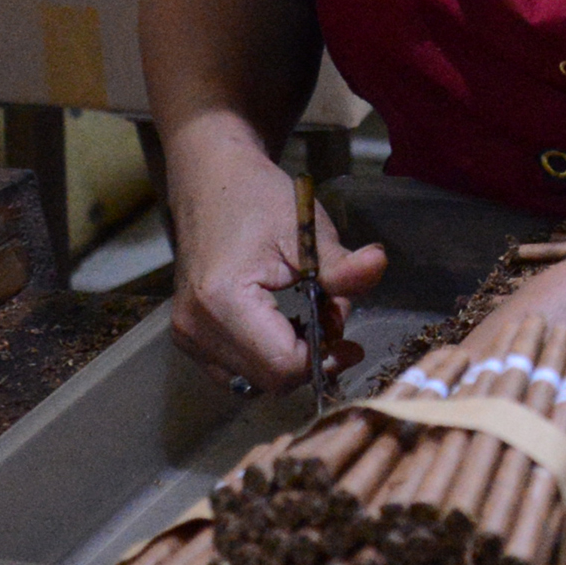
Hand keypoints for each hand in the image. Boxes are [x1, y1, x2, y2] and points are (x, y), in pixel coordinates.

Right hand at [166, 140, 384, 392]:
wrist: (211, 183)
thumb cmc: (259, 201)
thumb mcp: (308, 229)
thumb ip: (342, 266)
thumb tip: (379, 265)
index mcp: (222, 302)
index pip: (282, 366)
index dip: (324, 360)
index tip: (352, 342)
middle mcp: (195, 328)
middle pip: (269, 381)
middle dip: (311, 357)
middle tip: (331, 316)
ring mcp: (186, 336)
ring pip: (254, 381)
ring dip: (290, 359)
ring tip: (308, 315)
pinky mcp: (188, 338)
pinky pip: (237, 370)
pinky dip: (267, 356)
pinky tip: (283, 323)